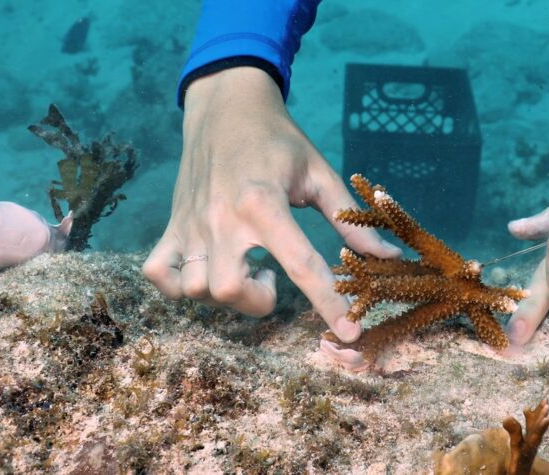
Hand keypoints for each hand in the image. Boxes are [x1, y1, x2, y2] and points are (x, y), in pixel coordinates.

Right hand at [142, 67, 400, 340]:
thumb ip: (351, 221)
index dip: (330, 305)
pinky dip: (179, 285)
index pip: (302, 266)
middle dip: (259, 301)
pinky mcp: (172, 225)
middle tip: (272, 277)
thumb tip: (389, 257)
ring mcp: (191, 224)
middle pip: (230, 290)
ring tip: (245, 268)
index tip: (351, 333)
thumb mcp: (320, 174)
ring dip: (225, 293)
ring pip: (196, 288)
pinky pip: (158, 273)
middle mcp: (222, 218)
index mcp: (264, 203)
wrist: (225, 105)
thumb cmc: (279, 140)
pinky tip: (207, 271)